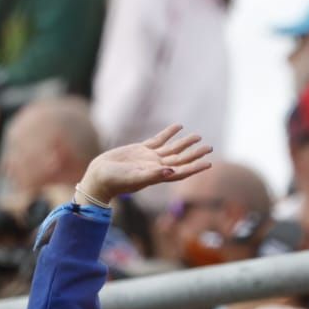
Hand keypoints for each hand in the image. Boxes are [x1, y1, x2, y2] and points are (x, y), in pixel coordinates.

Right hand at [76, 124, 213, 206]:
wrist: (100, 176)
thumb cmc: (116, 181)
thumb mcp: (135, 178)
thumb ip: (153, 175)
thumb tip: (171, 171)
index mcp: (158, 176)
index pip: (182, 171)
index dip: (195, 167)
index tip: (208, 162)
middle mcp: (157, 167)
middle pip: (181, 159)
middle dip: (195, 154)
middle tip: (209, 147)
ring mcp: (150, 158)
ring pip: (172, 149)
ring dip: (184, 143)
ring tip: (198, 136)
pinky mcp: (141, 149)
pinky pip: (159, 140)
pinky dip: (168, 133)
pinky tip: (178, 126)